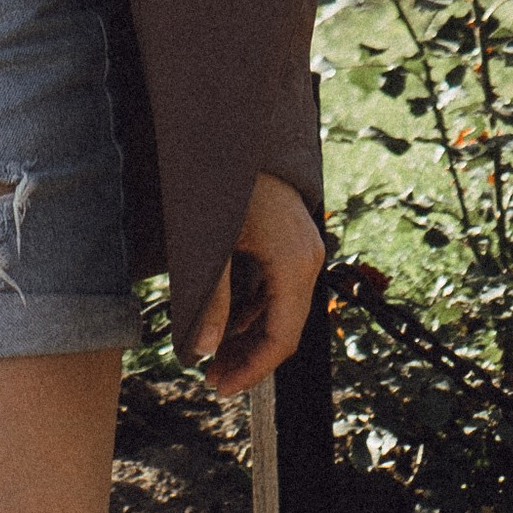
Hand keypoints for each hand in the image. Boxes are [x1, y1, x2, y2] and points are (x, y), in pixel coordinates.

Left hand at [186, 170, 324, 398]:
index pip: (282, 339)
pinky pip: (278, 286)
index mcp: (295, 264)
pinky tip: (226, 319)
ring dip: (250, 333)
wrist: (234, 126)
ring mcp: (303, 247)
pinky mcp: (291, 238)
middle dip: (248, 356)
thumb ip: (211, 298)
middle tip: (212, 377)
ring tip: (214, 354)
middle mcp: (308, 258)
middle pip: (285, 327)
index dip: (252, 369)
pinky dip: (254, 307)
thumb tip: (203, 351)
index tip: (219, 386)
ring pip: (281, 308)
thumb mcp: (211, 242)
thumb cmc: (221, 180)